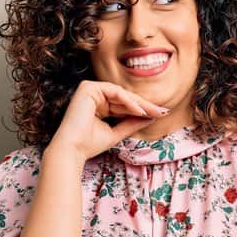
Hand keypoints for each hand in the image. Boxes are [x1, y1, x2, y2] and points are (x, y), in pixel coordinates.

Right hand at [47, 80, 169, 161]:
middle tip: (163, 111)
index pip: (125, 105)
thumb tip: (152, 117)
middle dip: (146, 105)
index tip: (161, 114)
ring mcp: (90, 89)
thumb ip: (132, 123)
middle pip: (125, 98)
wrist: (72, 149)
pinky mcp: (88, 87)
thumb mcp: (116, 133)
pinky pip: (114, 92)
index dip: (143, 110)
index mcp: (99, 105)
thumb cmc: (89, 144)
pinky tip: (140, 111)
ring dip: (140, 104)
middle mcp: (94, 95)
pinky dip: (128, 101)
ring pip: (122, 94)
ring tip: (154, 112)